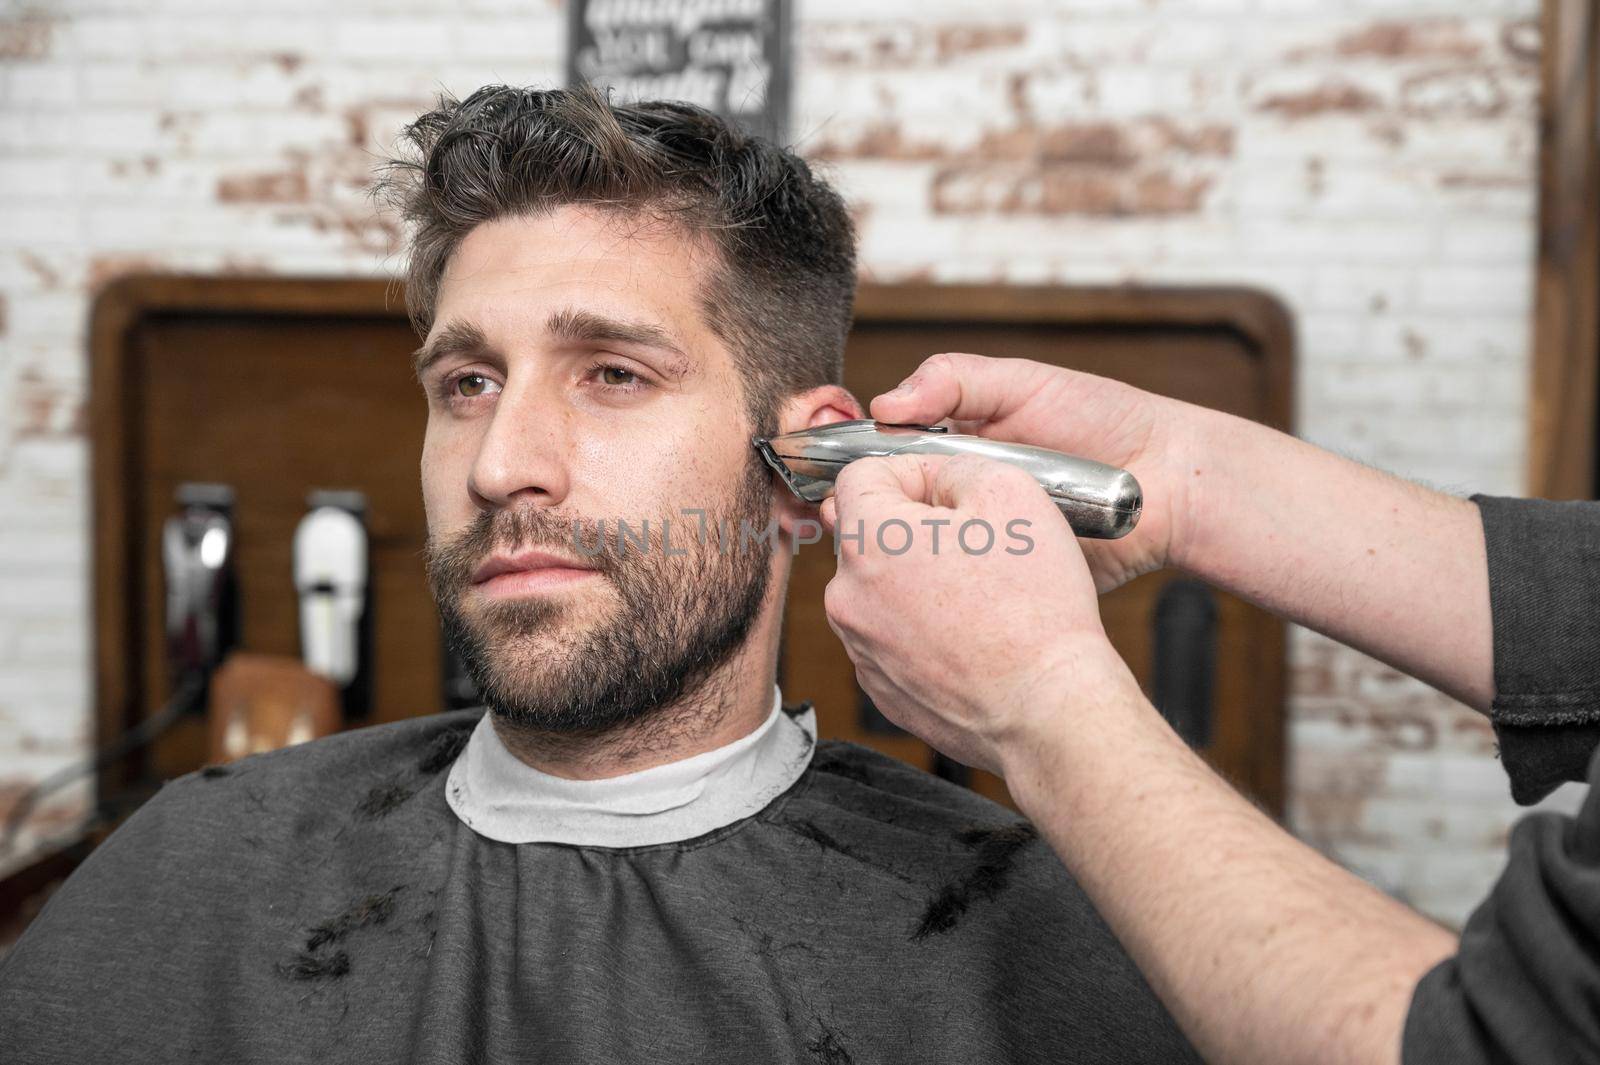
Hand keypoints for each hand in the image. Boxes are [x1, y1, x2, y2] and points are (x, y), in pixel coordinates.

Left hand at [818, 452, 1138, 774]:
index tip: (949, 492)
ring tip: (980, 596)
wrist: (1047, 708)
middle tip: (975, 544)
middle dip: (914, 528)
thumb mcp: (1009, 492)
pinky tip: (971, 636)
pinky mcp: (881, 688)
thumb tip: (933, 479)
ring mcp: (860, 649)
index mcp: (866, 540)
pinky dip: (923, 629)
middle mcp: (846, 596)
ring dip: (918, 580)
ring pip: (881, 589)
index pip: (859, 475)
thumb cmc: (1033, 606)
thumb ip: (953, 466)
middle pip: (868, 535)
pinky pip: (894, 637)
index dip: (910, 472)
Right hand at [870, 352, 1202, 592]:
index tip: (834, 478)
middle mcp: (962, 498)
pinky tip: (925, 589)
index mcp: (957, 449)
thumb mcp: (1023, 384)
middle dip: (867, 518)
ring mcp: (983, 543)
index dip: (856, 472)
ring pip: (921, 557)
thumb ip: (954, 381)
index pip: (886, 461)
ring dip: (900, 558)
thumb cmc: (1104, 421)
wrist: (1170, 483)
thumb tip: (886, 405)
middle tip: (846, 519)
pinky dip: (944, 591)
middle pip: (893, 514)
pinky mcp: (1007, 583)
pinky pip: (965, 592)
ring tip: (881, 552)